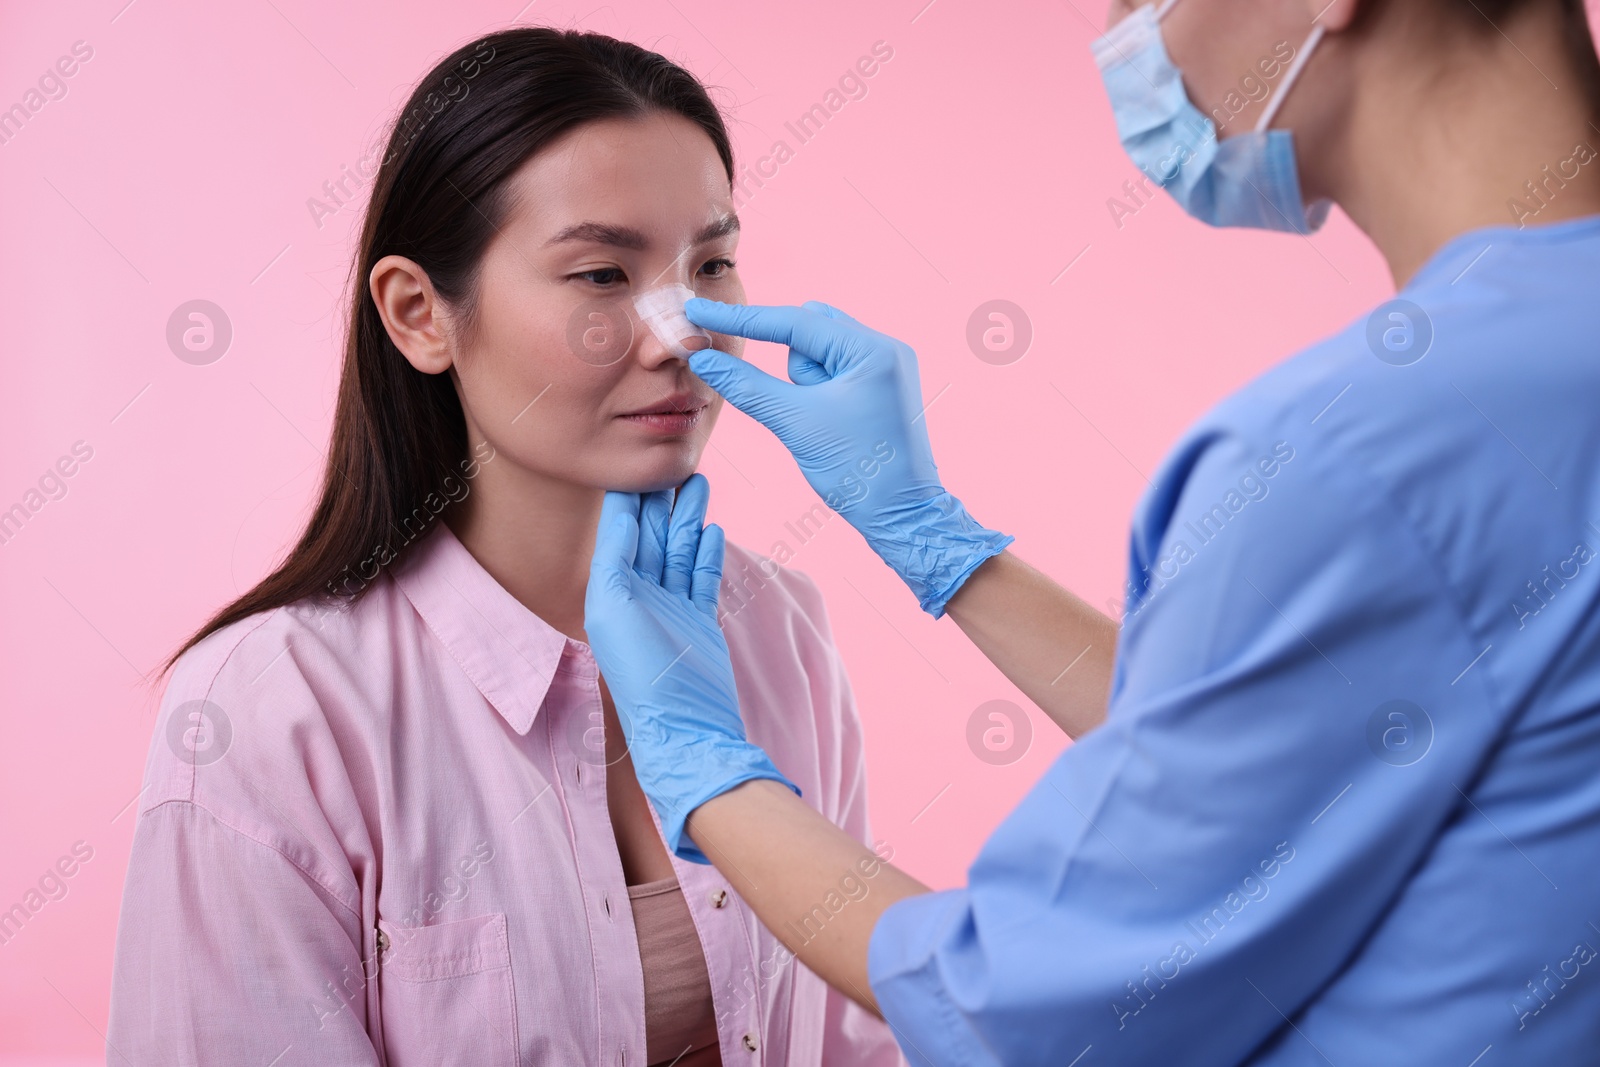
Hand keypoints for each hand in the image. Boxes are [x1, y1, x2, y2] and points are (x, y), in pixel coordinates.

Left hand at [583, 473, 797, 861]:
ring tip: (698, 481)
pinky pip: (700, 577)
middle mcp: (638, 598)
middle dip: (661, 499)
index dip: (627, 496)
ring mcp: (671, 610)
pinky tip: (712, 527)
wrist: (690, 731)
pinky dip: (705, 551)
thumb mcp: (616, 609)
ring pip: (679, 550)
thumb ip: (616, 560)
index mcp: (610, 592)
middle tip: (675, 460)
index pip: (618, 531)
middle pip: (651, 535)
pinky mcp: (699, 623)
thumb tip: (620, 516)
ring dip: (687, 516)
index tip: (636, 460)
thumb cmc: (646, 678)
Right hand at [684, 298, 1011, 616]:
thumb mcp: (795, 424)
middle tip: (801, 411)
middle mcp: (885, 349)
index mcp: (873, 350)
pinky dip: (816, 394)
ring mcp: (885, 369)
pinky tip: (828, 424)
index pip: (796, 321)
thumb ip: (746, 386)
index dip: (742, 318)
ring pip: (818, 357)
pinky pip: (833, 375)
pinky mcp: (880, 389)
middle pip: (809, 335)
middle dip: (791, 370)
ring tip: (824, 427)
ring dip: (804, 386)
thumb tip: (703, 359)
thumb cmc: (858, 474)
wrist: (903, 517)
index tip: (698, 310)